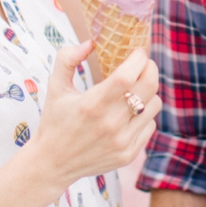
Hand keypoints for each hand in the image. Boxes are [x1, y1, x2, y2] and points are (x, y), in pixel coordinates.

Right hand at [30, 41, 160, 191]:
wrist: (51, 164)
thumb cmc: (55, 121)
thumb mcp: (55, 88)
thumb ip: (67, 59)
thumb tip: (90, 42)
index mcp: (92, 105)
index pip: (127, 76)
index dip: (138, 59)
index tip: (137, 52)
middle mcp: (110, 124)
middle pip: (149, 86)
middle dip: (150, 68)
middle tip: (143, 64)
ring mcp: (122, 141)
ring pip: (155, 105)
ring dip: (148, 93)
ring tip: (133, 91)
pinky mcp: (129, 154)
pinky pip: (150, 125)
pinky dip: (143, 115)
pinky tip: (128, 115)